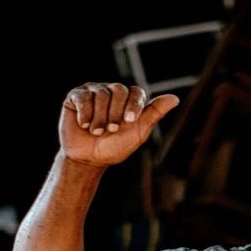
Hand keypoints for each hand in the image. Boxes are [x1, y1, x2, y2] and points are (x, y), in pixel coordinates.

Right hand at [59, 83, 178, 166]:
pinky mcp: (76, 96)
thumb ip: (154, 113)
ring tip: (96, 131)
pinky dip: (85, 113)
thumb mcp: (138, 132)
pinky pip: (83, 96)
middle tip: (111, 130)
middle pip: (119, 90)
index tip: (129, 121)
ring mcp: (94, 92)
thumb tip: (175, 98)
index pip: (136, 92)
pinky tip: (84, 125)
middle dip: (116, 113)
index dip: (133, 105)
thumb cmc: (114, 147)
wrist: (88, 159)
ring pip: (101, 94)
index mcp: (128, 100)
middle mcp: (112, 92)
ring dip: (100, 117)